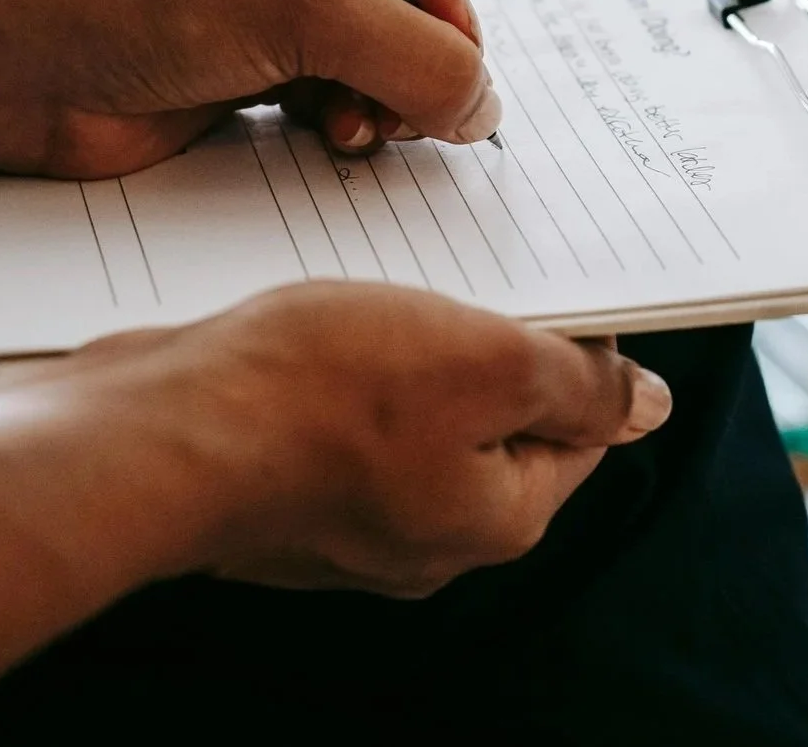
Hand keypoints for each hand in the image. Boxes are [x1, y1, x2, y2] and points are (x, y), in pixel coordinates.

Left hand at [0, 0, 502, 176]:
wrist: (15, 70)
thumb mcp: (295, 2)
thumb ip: (415, 52)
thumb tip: (485, 106)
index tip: (418, 6)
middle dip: (425, 38)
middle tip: (394, 84)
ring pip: (414, 38)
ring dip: (395, 88)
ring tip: (350, 119)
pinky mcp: (285, 48)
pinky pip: (372, 82)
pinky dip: (364, 114)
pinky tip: (326, 131)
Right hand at [0, 281, 671, 715]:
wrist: (158, 431)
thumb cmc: (320, 394)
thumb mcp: (487, 361)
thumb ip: (579, 384)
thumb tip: (648, 406)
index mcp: (496, 517)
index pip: (579, 429)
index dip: (580, 349)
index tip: (556, 286)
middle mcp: (428, 534)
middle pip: (495, 420)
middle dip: (489, 343)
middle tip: (465, 273)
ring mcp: (349, 518)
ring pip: (416, 412)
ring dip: (413, 346)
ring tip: (387, 289)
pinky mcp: (287, 488)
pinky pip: (345, 418)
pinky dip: (346, 366)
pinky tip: (322, 322)